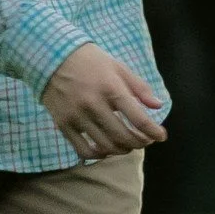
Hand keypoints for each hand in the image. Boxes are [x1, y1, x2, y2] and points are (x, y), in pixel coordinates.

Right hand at [41, 44, 166, 159]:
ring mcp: (77, 116)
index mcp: (112, 88)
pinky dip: (98, 155)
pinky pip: (83, 149)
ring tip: (128, 145)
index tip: (162, 136)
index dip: (153, 131)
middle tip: (145, 141)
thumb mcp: (119, 68)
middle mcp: (94, 104)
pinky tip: (106, 150)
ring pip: (105, 145)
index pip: (138, 118)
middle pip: (123, 136)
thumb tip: (158, 105)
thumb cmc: (91, 62)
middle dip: (140, 143)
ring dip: (122, 149)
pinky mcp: (63, 124)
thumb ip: (139, 88)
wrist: (53, 57)